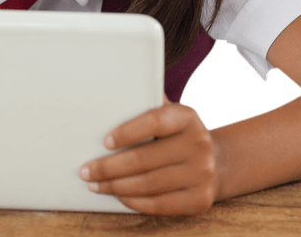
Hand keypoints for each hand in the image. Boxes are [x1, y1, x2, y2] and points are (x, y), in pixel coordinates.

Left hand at [79, 97, 217, 215]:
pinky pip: (159, 204)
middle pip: (145, 159)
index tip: (104, 142)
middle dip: (109, 167)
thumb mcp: (168, 115)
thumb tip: (108, 95)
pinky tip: (118, 195)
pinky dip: (134, 201)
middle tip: (86, 170)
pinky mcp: (200, 199)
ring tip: (95, 185)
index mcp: (187, 117)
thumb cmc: (175, 136)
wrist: (214, 163)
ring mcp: (203, 173)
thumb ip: (144, 104)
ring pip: (149, 184)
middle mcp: (199, 143)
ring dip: (116, 186)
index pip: (154, 121)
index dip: (127, 132)